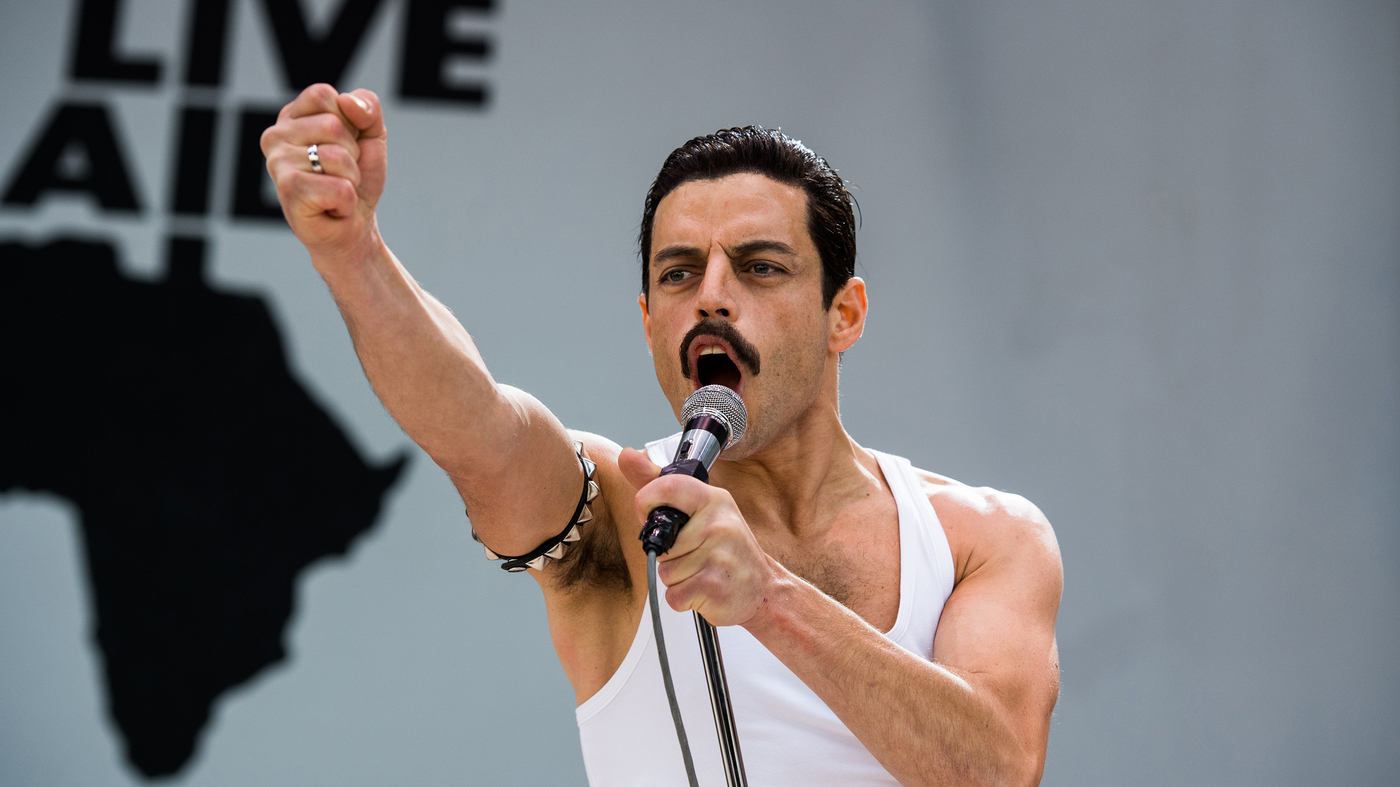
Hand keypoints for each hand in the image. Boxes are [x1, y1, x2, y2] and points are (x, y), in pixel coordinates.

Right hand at [260, 84, 386, 261]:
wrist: (353, 226)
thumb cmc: (356, 179)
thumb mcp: (371, 135)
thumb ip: (367, 107)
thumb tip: (347, 102)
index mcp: (292, 116)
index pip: (324, 95)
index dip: (349, 122)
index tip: (344, 144)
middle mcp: (276, 136)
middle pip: (333, 125)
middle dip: (352, 154)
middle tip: (341, 173)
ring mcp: (278, 163)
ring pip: (337, 157)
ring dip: (350, 178)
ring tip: (336, 188)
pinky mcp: (288, 191)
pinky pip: (339, 187)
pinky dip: (347, 200)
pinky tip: (332, 206)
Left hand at [619, 447, 774, 626]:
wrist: (762, 588)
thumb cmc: (728, 548)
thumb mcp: (702, 509)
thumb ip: (660, 485)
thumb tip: (626, 455)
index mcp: (714, 499)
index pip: (667, 487)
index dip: (647, 503)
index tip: (652, 515)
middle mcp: (718, 524)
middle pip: (659, 542)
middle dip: (669, 555)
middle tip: (695, 554)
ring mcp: (717, 556)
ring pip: (665, 571)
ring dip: (678, 578)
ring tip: (703, 571)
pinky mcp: (713, 587)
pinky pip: (673, 594)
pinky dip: (684, 598)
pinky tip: (705, 589)